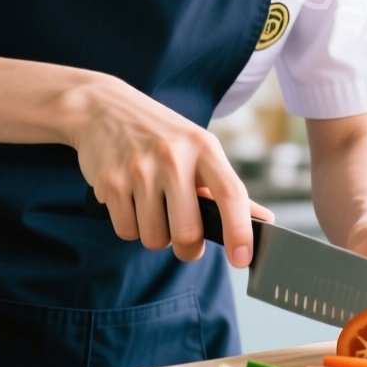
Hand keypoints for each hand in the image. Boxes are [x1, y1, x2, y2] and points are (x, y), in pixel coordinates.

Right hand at [70, 73, 264, 266]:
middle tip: (185, 240)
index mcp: (204, 148)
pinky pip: (127, 231)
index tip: (242, 258)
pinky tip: (131, 201)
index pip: (230, 194)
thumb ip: (226, 187)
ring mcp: (140, 170)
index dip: (239, 231)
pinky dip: (131, 226)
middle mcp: (173, 157)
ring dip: (156, 235)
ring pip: (155, 238)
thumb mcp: (198, 149)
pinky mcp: (111, 182)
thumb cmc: (162, 135)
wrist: (102, 108)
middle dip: (188, 248)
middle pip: (187, 232)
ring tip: (153, 209)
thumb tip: (264, 220)